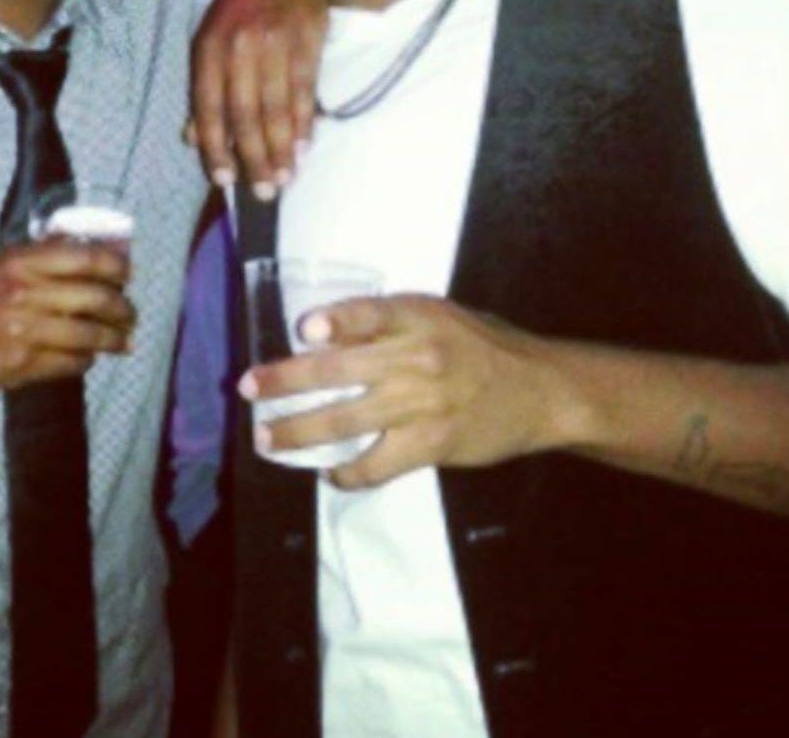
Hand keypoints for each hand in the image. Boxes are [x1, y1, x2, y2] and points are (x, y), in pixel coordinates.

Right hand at [0, 240, 134, 398]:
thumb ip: (38, 258)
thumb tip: (86, 250)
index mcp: (19, 261)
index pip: (86, 258)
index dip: (116, 268)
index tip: (127, 276)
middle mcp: (25, 291)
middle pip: (96, 298)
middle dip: (123, 309)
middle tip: (130, 315)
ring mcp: (23, 330)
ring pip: (89, 335)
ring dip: (114, 340)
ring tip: (123, 341)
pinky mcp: (20, 365)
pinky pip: (71, 363)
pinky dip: (86, 360)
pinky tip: (87, 357)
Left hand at [188, 0, 326, 194]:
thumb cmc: (244, 4)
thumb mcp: (212, 38)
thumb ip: (204, 90)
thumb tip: (194, 139)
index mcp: (209, 47)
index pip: (210, 107)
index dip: (216, 147)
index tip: (225, 180)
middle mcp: (239, 46)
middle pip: (245, 114)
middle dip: (254, 157)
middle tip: (263, 192)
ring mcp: (276, 42)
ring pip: (277, 107)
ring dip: (282, 148)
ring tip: (285, 178)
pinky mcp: (308, 40)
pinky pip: (304, 90)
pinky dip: (304, 123)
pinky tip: (305, 147)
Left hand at [239, 294, 565, 487]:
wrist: (540, 390)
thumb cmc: (478, 345)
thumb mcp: (435, 315)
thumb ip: (385, 321)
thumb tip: (321, 333)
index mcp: (415, 316)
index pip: (367, 313)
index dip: (335, 322)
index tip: (303, 330)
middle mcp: (415, 356)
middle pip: (337, 368)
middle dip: (285, 380)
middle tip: (248, 388)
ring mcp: (421, 404)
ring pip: (345, 420)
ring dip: (299, 432)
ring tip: (267, 439)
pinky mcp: (431, 444)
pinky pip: (376, 464)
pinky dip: (347, 473)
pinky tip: (328, 473)